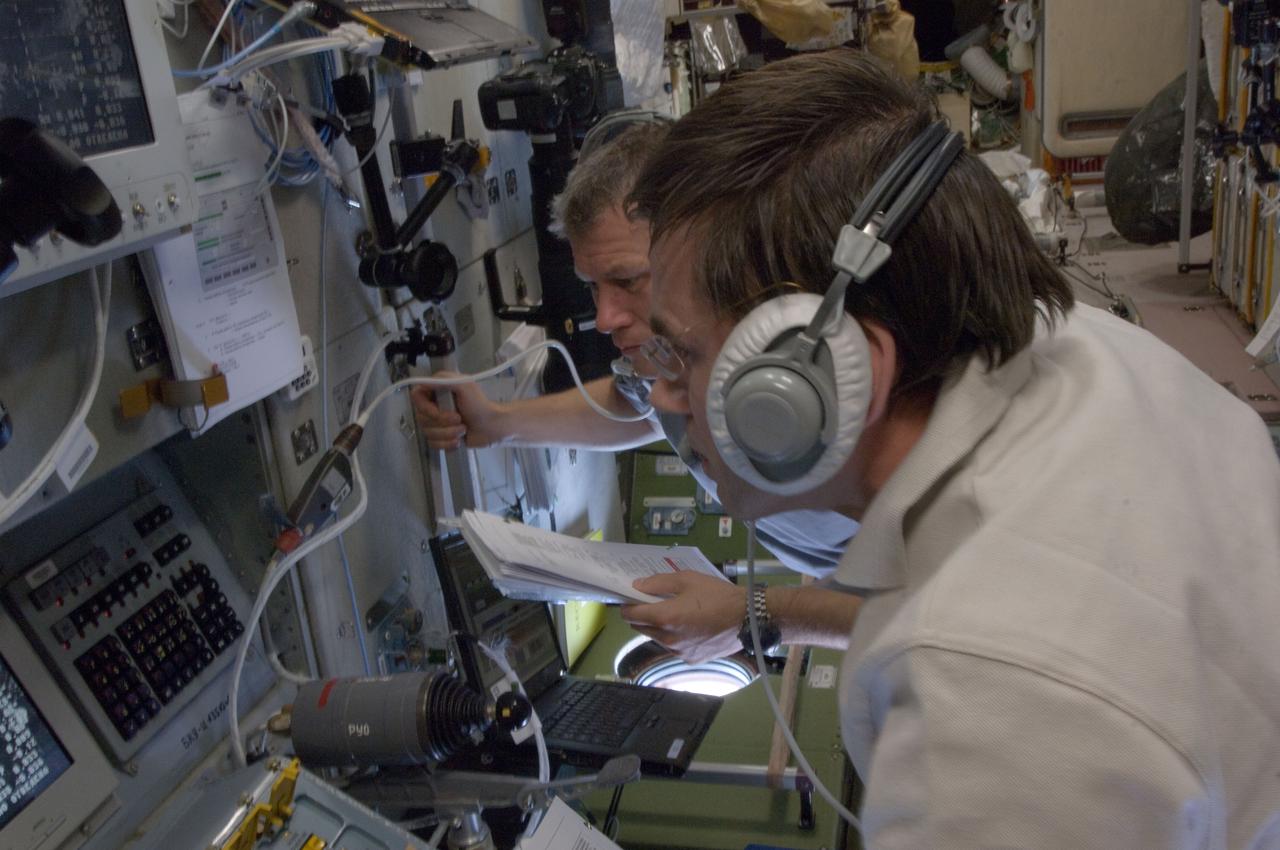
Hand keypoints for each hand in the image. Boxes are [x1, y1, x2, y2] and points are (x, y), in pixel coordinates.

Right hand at [409, 374, 508, 448]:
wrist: (493, 426)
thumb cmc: (480, 404)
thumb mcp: (465, 385)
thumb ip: (444, 380)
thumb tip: (424, 382)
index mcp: (436, 391)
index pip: (416, 397)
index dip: (425, 408)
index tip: (438, 412)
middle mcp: (433, 406)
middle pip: (421, 418)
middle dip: (442, 423)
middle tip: (459, 419)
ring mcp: (436, 423)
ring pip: (428, 433)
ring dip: (447, 433)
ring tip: (463, 429)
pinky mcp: (442, 438)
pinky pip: (433, 444)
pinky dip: (447, 444)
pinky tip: (459, 440)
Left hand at [619, 573, 746, 663]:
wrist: (749, 618)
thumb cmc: (718, 595)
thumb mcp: (688, 579)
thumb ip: (659, 582)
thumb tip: (637, 586)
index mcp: (665, 617)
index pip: (630, 615)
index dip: (626, 605)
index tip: (630, 597)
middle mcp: (668, 639)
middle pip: (640, 627)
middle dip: (641, 615)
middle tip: (653, 602)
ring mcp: (679, 652)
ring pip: (656, 638)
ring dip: (658, 626)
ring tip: (675, 613)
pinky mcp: (690, 660)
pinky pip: (673, 647)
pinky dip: (674, 637)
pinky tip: (690, 626)